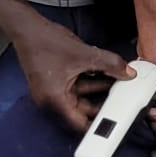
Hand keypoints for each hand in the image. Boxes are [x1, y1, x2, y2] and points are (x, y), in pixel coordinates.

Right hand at [9, 15, 132, 135]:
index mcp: (54, 100)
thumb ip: (110, 64)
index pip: (79, 124)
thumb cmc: (44, 42)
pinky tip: (105, 78)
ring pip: (80, 99)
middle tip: (121, 108)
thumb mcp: (84, 54)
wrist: (27, 28)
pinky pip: (76, 89)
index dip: (98, 128)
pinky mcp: (54, 84)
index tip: (113, 128)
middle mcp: (50, 101)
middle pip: (81, 113)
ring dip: (97, 94)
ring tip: (117, 90)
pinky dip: (89, 85)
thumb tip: (127, 72)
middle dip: (101, 109)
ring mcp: (52, 93)